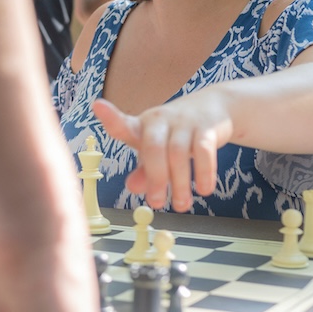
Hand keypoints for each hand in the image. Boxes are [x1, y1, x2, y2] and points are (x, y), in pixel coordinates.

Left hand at [93, 93, 233, 211]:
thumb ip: (145, 170)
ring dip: (179, 182)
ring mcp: (184, 121)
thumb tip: (132, 188)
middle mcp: (160, 121)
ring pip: (178, 152)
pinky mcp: (207, 126)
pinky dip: (204, 172)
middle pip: (153, 148)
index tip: (97, 107)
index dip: (111, 117)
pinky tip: (204, 190)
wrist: (215, 106)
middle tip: (156, 203)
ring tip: (181, 205)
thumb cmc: (176, 132)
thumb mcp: (157, 150)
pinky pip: (203, 150)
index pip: (123, 124)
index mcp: (141, 126)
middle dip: (155, 178)